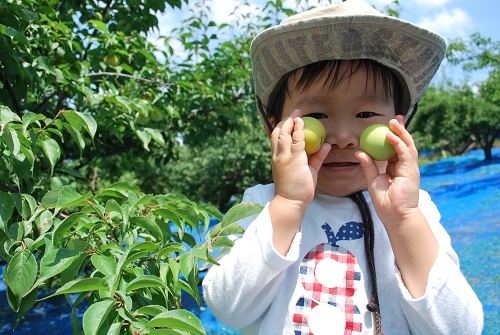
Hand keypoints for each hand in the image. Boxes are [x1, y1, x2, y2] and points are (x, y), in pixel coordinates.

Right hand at [270, 109, 329, 227]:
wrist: (291, 202)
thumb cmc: (298, 189)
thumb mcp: (308, 170)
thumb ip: (316, 157)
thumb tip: (325, 145)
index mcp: (279, 158)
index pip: (276, 139)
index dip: (282, 127)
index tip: (289, 120)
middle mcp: (279, 156)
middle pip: (277, 133)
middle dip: (285, 121)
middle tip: (294, 113)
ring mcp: (284, 157)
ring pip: (284, 134)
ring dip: (291, 122)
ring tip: (298, 115)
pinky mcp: (293, 159)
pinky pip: (296, 141)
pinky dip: (299, 130)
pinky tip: (303, 123)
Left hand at [355, 116, 420, 225]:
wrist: (395, 215)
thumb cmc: (385, 201)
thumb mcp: (373, 180)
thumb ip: (368, 166)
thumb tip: (359, 152)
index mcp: (397, 167)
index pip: (395, 148)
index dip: (393, 136)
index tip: (387, 126)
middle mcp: (405, 166)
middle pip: (404, 144)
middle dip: (400, 130)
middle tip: (394, 118)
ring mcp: (409, 168)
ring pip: (407, 145)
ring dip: (400, 132)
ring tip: (393, 122)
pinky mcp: (410, 171)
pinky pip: (404, 153)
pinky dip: (398, 143)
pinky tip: (390, 135)